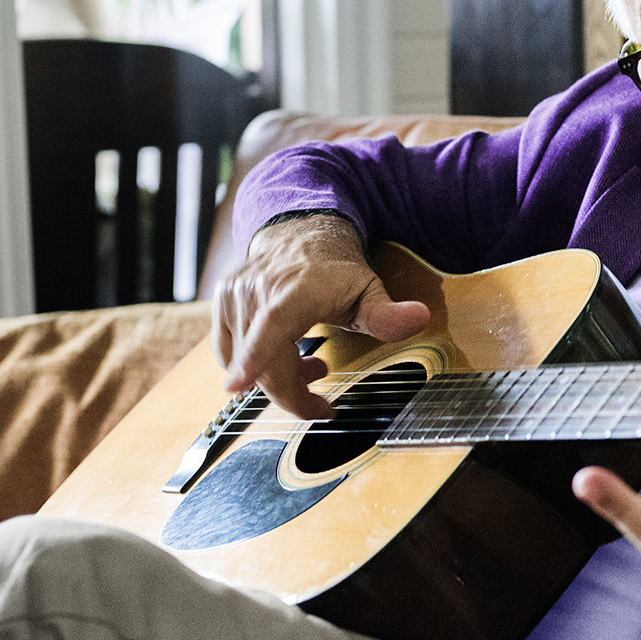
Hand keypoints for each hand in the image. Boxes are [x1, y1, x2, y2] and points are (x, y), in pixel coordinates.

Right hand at [213, 215, 429, 419]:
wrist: (299, 234)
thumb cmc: (334, 267)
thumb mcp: (369, 289)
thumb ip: (388, 313)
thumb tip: (419, 317)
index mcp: (295, 289)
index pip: (272, 325)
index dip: (255, 358)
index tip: (238, 385)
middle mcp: (258, 291)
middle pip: (263, 362)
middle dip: (292, 394)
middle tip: (322, 405)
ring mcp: (234, 298)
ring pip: (245, 363)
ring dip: (278, 378)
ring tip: (311, 365)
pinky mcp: (222, 306)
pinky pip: (229, 354)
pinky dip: (255, 366)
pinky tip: (284, 357)